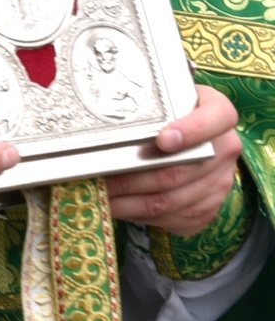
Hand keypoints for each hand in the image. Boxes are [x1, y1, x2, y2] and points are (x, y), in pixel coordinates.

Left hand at [105, 85, 241, 235]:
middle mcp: (225, 148)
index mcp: (218, 113)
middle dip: (130, 178)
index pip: (217, 118)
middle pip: (178, 170)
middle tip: (95, 177)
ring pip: (170, 201)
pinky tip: (117, 207)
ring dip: (128, 202)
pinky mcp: (209, 208)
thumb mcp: (159, 102)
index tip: (163, 140)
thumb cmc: (164, 115)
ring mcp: (220, 182)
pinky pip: (172, 219)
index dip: (191, 131)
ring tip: (97, 195)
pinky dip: (139, 216)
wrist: (186, 138)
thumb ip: (143, 109)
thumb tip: (97, 126)